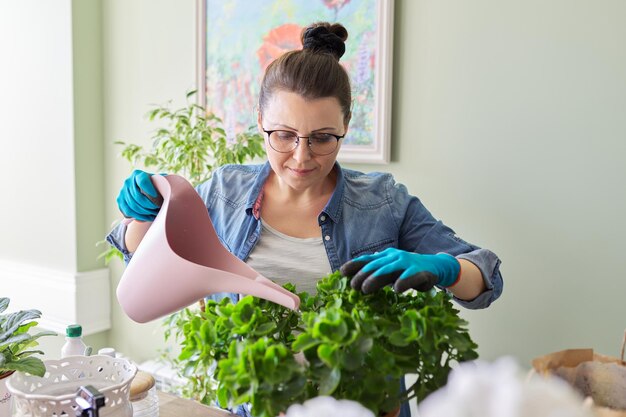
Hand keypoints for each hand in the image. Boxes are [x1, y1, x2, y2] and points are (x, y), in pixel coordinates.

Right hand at [116, 170, 163, 220]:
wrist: (143, 191)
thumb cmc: (155, 186)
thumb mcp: (159, 182)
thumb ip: (164, 182)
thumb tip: (173, 186)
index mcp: (138, 174)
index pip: (142, 181)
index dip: (149, 189)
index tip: (156, 196)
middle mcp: (128, 181)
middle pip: (137, 196)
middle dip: (149, 205)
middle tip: (158, 208)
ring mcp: (122, 191)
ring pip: (133, 205)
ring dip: (145, 212)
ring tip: (155, 214)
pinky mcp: (120, 201)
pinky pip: (128, 211)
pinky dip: (139, 216)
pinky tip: (148, 217)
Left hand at [340, 248, 460, 293]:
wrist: (435, 266)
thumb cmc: (408, 270)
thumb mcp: (390, 270)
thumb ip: (376, 274)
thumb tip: (356, 280)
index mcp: (385, 256)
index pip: (367, 260)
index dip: (354, 265)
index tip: (341, 273)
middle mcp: (394, 257)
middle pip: (375, 266)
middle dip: (362, 275)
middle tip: (352, 287)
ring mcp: (407, 263)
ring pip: (388, 270)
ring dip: (376, 279)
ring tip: (365, 289)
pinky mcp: (420, 271)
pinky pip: (410, 276)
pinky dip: (403, 282)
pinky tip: (396, 290)